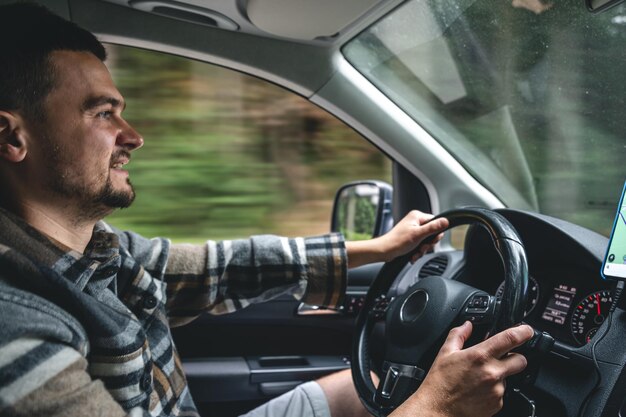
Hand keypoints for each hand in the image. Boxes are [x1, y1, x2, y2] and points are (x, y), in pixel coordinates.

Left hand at [345, 210, 448, 267]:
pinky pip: (420, 245)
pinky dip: (417, 252)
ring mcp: (412, 230)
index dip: (435, 234)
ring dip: (422, 250)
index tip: (430, 240)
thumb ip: (433, 228)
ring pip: (426, 241)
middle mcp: (415, 222)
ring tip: (415, 252)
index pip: (435, 222)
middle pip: (431, 233)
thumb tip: (446, 221)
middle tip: (421, 247)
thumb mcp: (418, 234)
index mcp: (417, 216)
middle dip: (427, 244)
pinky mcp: (410, 239)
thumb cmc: (397, 242)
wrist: (385, 251)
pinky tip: (412, 255)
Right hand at [393, 322, 533, 416]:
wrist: (438, 410)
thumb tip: (467, 325)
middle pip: (521, 360)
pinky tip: (478, 390)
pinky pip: (501, 393)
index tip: (527, 330)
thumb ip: (458, 335)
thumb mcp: (445, 353)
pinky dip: (493, 390)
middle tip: (502, 358)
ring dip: (499, 375)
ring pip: (509, 377)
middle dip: (515, 357)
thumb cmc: (440, 383)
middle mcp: (492, 373)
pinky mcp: (497, 404)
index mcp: (480, 356)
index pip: (510, 339)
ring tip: (479, 378)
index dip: (523, 332)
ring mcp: (497, 390)